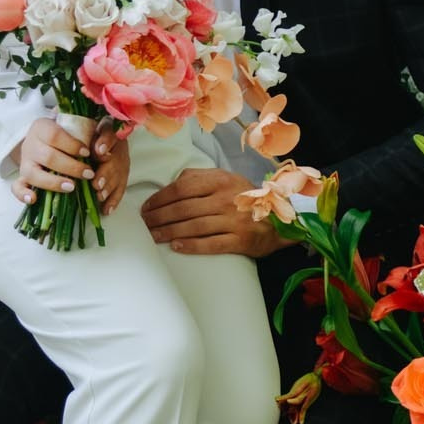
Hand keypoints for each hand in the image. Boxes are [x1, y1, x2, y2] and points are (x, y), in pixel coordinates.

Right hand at [9, 117, 95, 205]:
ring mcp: (25, 162)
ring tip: (72, 187)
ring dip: (53, 182)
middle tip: (88, 174)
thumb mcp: (74, 127)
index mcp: (42, 128)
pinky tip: (33, 200)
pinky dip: (22, 194)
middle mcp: (30, 144)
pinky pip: (17, 186)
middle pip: (47, 157)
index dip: (72, 145)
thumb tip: (105, 152)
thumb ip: (88, 134)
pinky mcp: (22, 176)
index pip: (55, 135)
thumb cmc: (65, 134)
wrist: (43, 138)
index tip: (87, 152)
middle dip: (70, 167)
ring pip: (33, 173)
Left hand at [90, 121, 130, 212]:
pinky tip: (107, 209)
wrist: (98, 134)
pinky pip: (120, 188)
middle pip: (116, 160)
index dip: (106, 142)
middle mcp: (118, 147)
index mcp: (108, 131)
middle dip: (106, 173)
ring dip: (109, 187)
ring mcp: (122, 162)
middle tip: (96, 184)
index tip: (99, 151)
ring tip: (99, 196)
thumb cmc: (86, 131)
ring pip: (119, 176)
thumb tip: (73, 128)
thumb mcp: (84, 127)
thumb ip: (82, 130)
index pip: (110, 133)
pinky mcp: (122, 175)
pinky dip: (114, 200)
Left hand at [141, 169, 287, 256]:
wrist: (279, 219)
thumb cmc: (244, 198)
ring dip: (169, 232)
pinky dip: (191, 246)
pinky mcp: (240, 240)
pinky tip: (175, 247)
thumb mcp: (226, 178)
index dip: (160, 198)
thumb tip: (172, 182)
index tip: (146, 208)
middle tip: (144, 225)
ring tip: (153, 237)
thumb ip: (199, 176)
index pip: (182, 187)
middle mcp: (226, 198)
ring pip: (194, 226)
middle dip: (159, 217)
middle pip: (184, 208)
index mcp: (220, 180)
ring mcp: (234, 219)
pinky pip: (211, 244)